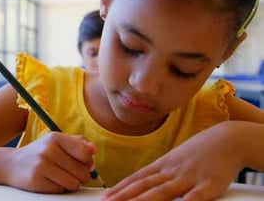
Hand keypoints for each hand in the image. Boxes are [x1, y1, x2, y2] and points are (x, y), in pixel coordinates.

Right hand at [4, 132, 95, 192]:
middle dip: (80, 176)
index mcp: (56, 137)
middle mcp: (48, 149)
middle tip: (69, 173)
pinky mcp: (36, 180)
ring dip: (70, 184)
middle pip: (82, 172)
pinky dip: (58, 189)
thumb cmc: (40, 153)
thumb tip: (94, 150)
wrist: (11, 164)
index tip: (81, 163)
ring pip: (73, 183)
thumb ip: (78, 143)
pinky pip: (60, 191)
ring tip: (60, 177)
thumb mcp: (56, 142)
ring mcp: (41, 165)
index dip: (87, 162)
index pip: (85, 153)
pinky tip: (49, 181)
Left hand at [100, 122, 243, 200]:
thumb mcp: (175, 160)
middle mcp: (171, 171)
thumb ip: (160, 174)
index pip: (137, 179)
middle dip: (124, 197)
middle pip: (144, 186)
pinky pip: (194, 197)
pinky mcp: (208, 185)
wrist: (227, 139)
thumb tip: (142, 185)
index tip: (105, 197)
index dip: (120, 189)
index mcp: (163, 165)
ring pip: (162, 191)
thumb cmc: (200, 151)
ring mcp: (188, 178)